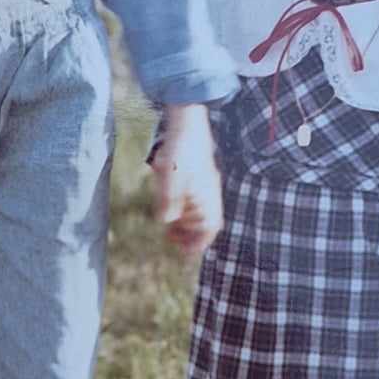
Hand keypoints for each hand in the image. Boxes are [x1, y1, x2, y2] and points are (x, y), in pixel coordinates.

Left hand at [150, 104, 222, 256]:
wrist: (188, 125)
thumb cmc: (178, 155)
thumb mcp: (168, 184)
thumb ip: (168, 206)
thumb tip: (166, 221)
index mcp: (207, 201)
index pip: (207, 232)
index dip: (195, 245)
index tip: (184, 253)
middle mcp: (212, 195)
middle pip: (205, 225)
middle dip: (189, 234)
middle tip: (171, 237)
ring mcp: (209, 184)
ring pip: (202, 210)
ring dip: (187, 220)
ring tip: (171, 222)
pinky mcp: (204, 174)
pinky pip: (200, 197)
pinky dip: (188, 205)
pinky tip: (174, 200)